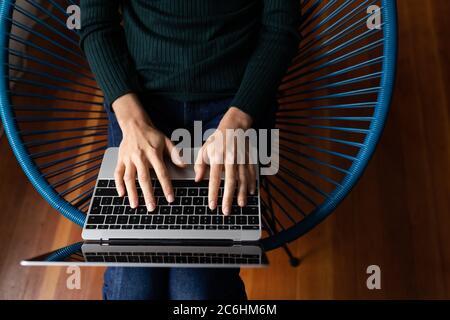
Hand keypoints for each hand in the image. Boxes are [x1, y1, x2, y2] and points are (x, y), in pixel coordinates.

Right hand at [112, 93, 184, 210]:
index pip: (161, 173)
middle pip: (144, 179)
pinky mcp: (120, 159)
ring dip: (132, 193)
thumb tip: (184, 165)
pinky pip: (118, 173)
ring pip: (129, 178)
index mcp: (153, 153)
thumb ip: (175, 154)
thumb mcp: (166, 141)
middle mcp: (140, 157)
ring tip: (135, 205)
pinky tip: (121, 194)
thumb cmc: (152, 135)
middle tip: (152, 207)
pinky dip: (118, 184)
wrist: (134, 124)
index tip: (170, 198)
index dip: (166, 187)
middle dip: (148, 194)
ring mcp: (129, 159)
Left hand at [194, 107, 256, 214]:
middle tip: (226, 211)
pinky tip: (251, 193)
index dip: (213, 193)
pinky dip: (252, 183)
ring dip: (242, 193)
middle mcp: (230, 158)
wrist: (235, 125)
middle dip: (228, 197)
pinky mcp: (250, 158)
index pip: (214, 178)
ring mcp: (242, 158)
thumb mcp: (204, 148)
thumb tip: (197, 179)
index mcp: (217, 156)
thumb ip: (200, 164)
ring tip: (241, 205)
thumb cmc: (217, 139)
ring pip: (243, 178)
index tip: (212, 205)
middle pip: (230, 181)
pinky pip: (252, 172)